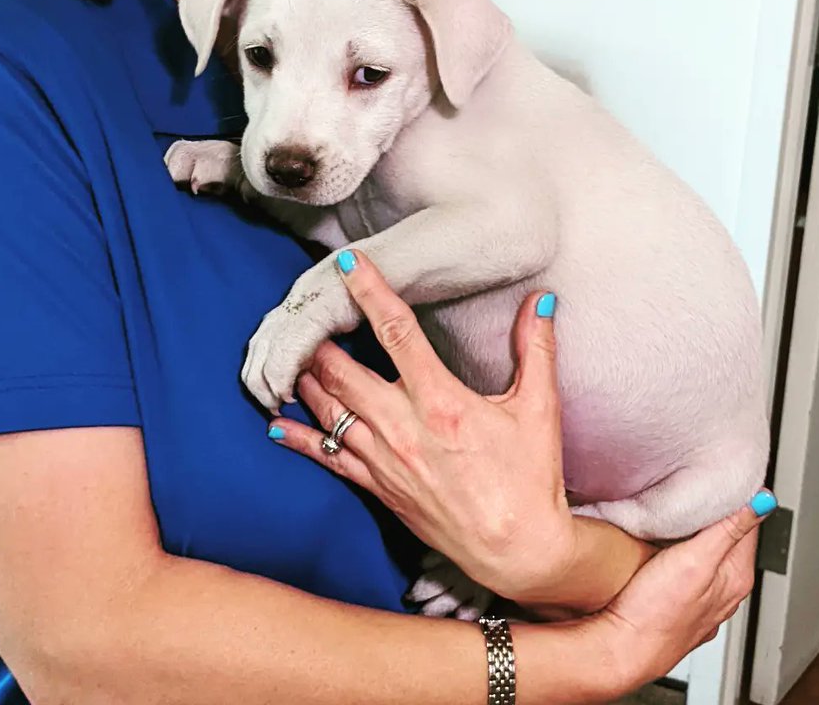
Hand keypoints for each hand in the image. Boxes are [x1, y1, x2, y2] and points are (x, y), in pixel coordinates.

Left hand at [265, 249, 574, 601]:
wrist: (520, 553)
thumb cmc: (531, 480)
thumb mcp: (540, 410)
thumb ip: (536, 350)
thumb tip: (542, 302)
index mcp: (442, 402)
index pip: (398, 333)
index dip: (370, 293)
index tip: (348, 265)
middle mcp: (404, 429)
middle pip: (343, 372)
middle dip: (318, 337)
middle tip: (303, 307)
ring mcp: (386, 462)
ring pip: (329, 411)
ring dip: (306, 379)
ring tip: (288, 350)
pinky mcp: (379, 489)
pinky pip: (329, 460)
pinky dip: (300, 439)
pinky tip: (275, 424)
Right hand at [590, 498, 769, 693]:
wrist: (622, 649)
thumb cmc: (656, 611)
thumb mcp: (695, 560)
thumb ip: (728, 529)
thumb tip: (764, 501)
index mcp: (735, 577)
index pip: (749, 525)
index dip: (740, 496)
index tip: (729, 472)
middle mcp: (723, 591)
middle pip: (729, 539)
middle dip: (720, 511)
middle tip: (706, 481)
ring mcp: (701, 600)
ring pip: (708, 554)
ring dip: (701, 531)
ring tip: (688, 505)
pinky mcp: (678, 603)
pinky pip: (689, 568)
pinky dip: (685, 550)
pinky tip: (670, 543)